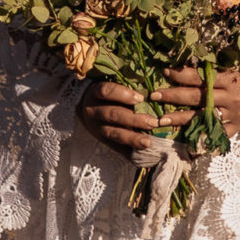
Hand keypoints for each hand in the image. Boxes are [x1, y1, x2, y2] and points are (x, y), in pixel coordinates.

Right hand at [76, 78, 192, 153]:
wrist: (85, 106)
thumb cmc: (107, 91)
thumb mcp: (111, 83)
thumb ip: (129, 84)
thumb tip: (154, 81)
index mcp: (96, 92)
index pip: (107, 91)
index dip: (123, 94)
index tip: (140, 98)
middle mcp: (94, 110)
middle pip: (113, 114)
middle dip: (134, 119)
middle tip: (153, 122)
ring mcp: (96, 127)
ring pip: (113, 133)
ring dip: (131, 138)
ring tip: (148, 143)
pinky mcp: (101, 139)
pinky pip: (113, 147)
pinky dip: (126, 152)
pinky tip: (139, 158)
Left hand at [153, 63, 239, 137]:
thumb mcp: (236, 70)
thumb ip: (215, 69)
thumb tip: (188, 63)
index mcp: (230, 80)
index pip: (202, 77)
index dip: (182, 74)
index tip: (165, 72)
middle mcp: (230, 98)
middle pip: (198, 96)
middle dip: (174, 95)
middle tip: (154, 94)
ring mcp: (231, 116)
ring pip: (202, 117)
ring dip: (180, 118)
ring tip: (161, 119)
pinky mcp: (234, 129)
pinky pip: (214, 136)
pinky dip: (200, 140)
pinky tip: (183, 142)